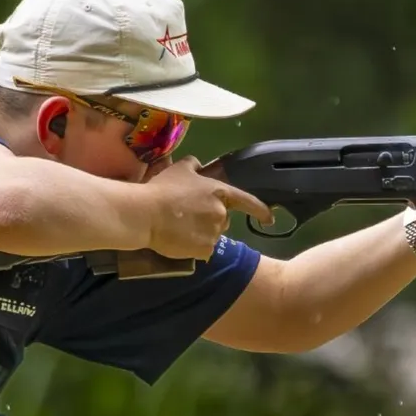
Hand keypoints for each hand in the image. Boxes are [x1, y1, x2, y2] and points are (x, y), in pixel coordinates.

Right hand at [143, 154, 274, 259]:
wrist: (146, 214)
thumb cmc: (162, 189)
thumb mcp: (178, 169)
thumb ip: (193, 164)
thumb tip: (199, 165)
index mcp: (219, 192)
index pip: (247, 201)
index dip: (260, 210)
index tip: (269, 218)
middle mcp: (221, 213)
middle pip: (223, 221)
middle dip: (210, 220)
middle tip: (187, 218)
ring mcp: (214, 232)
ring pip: (212, 236)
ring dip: (201, 234)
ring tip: (179, 229)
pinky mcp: (205, 249)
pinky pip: (203, 251)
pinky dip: (194, 248)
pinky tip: (178, 241)